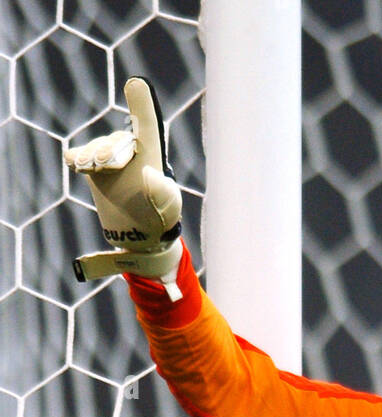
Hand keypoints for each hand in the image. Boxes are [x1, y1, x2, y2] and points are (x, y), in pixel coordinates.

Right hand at [64, 76, 182, 297]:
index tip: (136, 83)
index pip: (145, 123)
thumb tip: (149, 175)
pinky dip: (75, 160)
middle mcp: (127, 146)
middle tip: (125, 182)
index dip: (141, 103)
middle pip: (112, 144)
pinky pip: (76, 156)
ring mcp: (106, 154)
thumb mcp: (168, 206)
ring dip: (97, 166)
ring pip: (94, 151)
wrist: (139, 231)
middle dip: (114, 161)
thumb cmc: (159, 215)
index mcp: (151, 150)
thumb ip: (162, 191)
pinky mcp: (90, 165)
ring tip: (110, 183)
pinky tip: (79, 167)